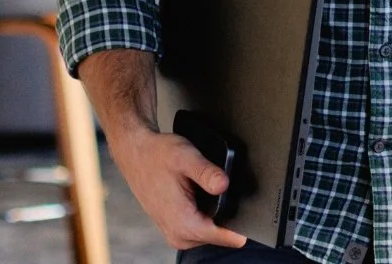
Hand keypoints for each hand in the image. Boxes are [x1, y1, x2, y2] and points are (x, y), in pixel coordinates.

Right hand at [105, 124, 247, 250]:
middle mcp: (178, 234)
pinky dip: (206, 214)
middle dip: (228, 217)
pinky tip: (205, 197)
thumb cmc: (157, 155)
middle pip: (219, 235)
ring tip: (212, 189)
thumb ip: (207, 173)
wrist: (136, 154)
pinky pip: (201, 228)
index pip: (223, 236)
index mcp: (182, 222)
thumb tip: (224, 185)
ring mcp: (175, 233)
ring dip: (216, 215)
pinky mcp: (175, 227)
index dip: (241, 226)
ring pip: (211, 232)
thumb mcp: (186, 157)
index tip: (255, 217)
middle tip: (225, 190)